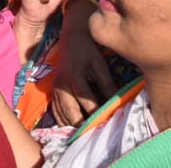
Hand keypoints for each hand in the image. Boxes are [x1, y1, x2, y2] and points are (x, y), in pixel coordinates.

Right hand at [50, 0, 116, 125]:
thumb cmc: (87, 50)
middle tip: (98, 133)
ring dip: (74, 127)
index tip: (109, 123)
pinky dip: (65, 122)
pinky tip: (75, 127)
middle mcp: (61, 86)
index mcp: (74, 78)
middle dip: (85, 126)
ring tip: (88, 133)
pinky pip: (56, 112)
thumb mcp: (99, 64)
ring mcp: (55, 90)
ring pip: (62, 116)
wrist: (71, 38)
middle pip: (72, 114)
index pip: (87, 103)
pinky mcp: (53, 92)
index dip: (98, 115)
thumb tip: (117, 103)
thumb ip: (107, 84)